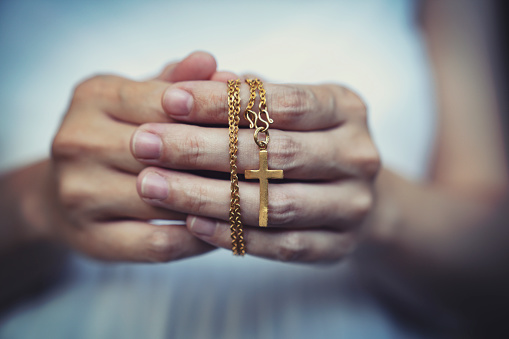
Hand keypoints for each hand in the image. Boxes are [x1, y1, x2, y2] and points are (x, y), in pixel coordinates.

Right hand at [50, 52, 235, 261]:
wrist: (60, 194)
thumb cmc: (115, 139)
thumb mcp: (138, 100)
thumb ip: (176, 83)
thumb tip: (213, 64)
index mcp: (94, 97)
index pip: (167, 103)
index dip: (217, 116)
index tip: (256, 126)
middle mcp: (77, 142)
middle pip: (167, 152)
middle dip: (221, 161)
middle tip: (265, 166)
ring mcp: (79, 194)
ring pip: (168, 200)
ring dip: (215, 202)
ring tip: (252, 198)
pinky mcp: (92, 239)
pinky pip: (160, 244)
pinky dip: (199, 239)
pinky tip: (223, 228)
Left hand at [132, 81, 379, 262]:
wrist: (350, 191)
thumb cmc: (304, 138)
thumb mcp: (283, 107)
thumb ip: (246, 94)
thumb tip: (196, 78)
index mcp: (346, 109)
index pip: (283, 103)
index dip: (224, 102)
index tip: (169, 100)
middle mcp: (358, 156)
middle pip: (275, 154)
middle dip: (201, 148)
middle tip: (144, 145)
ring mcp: (353, 206)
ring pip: (273, 205)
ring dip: (206, 196)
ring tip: (153, 186)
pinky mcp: (338, 246)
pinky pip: (280, 245)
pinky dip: (233, 235)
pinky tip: (191, 223)